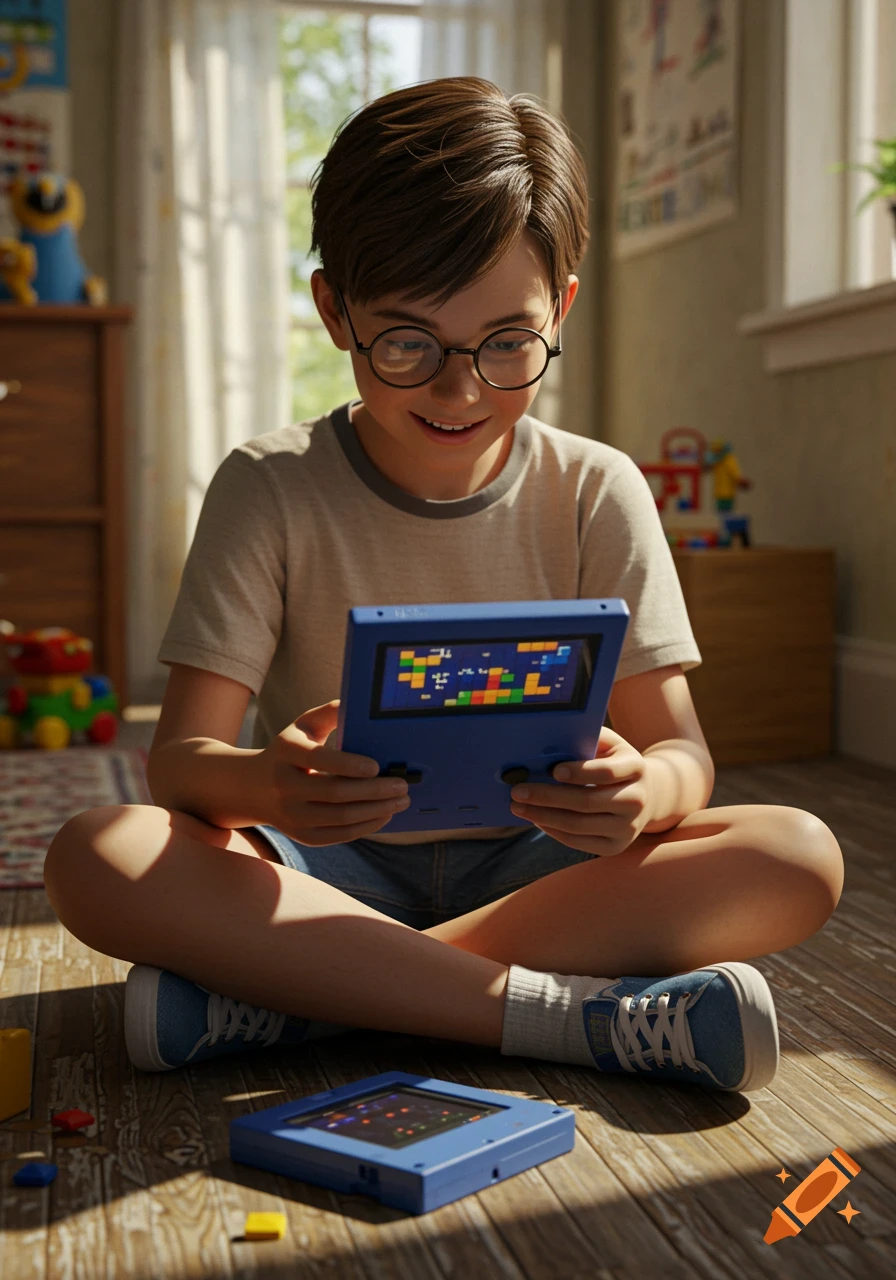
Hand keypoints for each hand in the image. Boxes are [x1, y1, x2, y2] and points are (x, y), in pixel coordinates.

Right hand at [254, 700, 409, 844]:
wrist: (256, 787)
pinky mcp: (301, 835)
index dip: (349, 765)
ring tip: (400, 801)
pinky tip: (383, 815)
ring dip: (376, 811)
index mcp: (285, 752)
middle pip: (335, 793)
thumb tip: (357, 703)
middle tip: (402, 785)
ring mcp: (291, 814)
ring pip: (340, 817)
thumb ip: (329, 713)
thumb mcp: (303, 726)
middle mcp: (284, 785)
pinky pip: (338, 835)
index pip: (318, 759)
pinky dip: (365, 826)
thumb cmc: (291, 750)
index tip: (376, 766)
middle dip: (374, 791)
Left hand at [509, 726, 651, 856]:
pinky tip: (535, 818)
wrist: (646, 796)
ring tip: (518, 806)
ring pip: (578, 825)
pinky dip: (552, 830)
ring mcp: (627, 828)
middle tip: (518, 790)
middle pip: (587, 801)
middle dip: (548, 796)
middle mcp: (636, 800)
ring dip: (543, 816)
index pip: (606, 772)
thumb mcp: (608, 745)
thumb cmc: (614, 763)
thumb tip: (546, 742)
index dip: (579, 772)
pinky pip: (577, 841)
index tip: (552, 770)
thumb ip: (585, 739)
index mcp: (636, 768)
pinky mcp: (615, 847)